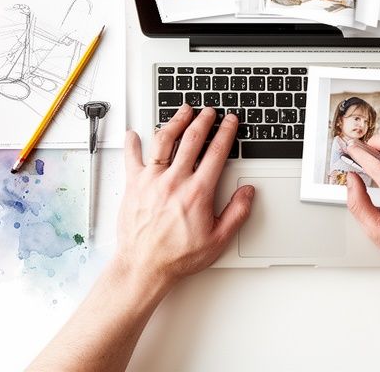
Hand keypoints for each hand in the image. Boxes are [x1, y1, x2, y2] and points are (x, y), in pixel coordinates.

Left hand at [115, 105, 253, 288]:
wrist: (144, 267)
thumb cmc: (178, 256)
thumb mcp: (218, 240)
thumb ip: (237, 213)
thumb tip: (248, 193)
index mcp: (197, 192)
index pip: (216, 152)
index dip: (226, 132)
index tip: (230, 122)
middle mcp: (174, 181)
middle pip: (191, 139)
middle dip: (203, 120)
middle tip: (209, 112)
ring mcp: (151, 180)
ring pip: (164, 140)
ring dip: (175, 121)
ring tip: (183, 111)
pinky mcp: (133, 186)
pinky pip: (131, 158)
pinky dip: (132, 143)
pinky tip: (133, 134)